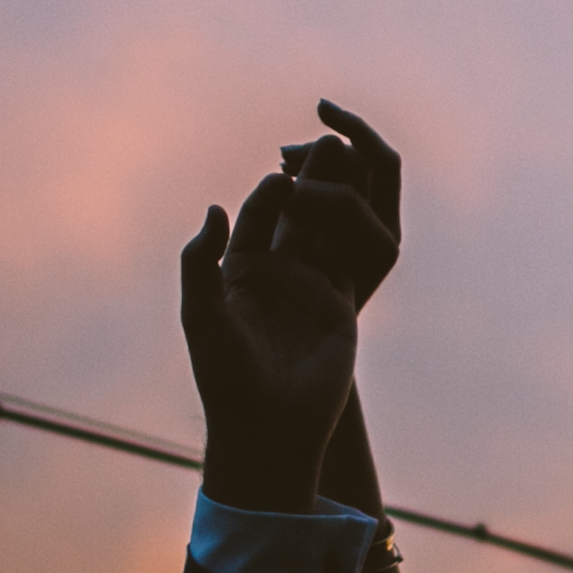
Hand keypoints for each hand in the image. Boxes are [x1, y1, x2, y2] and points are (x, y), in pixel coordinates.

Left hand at [181, 110, 399, 512]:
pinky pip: (352, 260)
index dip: (267, 194)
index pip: (255, 219)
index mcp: (237, 273)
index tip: (279, 173)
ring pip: (328, 231)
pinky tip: (372, 206)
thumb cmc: (225, 377)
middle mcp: (275, 277)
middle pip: (295, 216)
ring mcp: (310, 289)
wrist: (268, 428)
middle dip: (310, 180)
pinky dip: (361, 231)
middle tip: (328, 143)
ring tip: (356, 162)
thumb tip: (214, 208)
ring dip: (340, 197)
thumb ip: (199, 262)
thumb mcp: (202, 315)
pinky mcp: (340, 307)